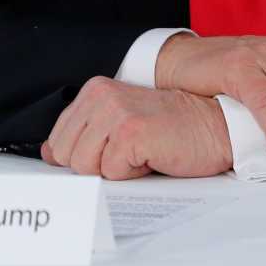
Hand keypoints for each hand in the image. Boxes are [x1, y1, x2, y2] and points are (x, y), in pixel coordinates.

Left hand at [40, 77, 232, 179]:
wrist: (217, 125)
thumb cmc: (172, 129)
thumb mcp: (120, 125)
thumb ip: (84, 135)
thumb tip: (48, 153)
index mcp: (94, 91)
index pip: (58, 140)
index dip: (84, 157)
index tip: (113, 150)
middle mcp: (100, 96)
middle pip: (67, 156)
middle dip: (97, 166)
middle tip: (130, 152)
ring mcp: (114, 112)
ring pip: (84, 167)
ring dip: (116, 170)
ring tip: (142, 152)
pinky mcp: (130, 132)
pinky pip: (111, 173)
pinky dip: (134, 174)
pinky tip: (153, 156)